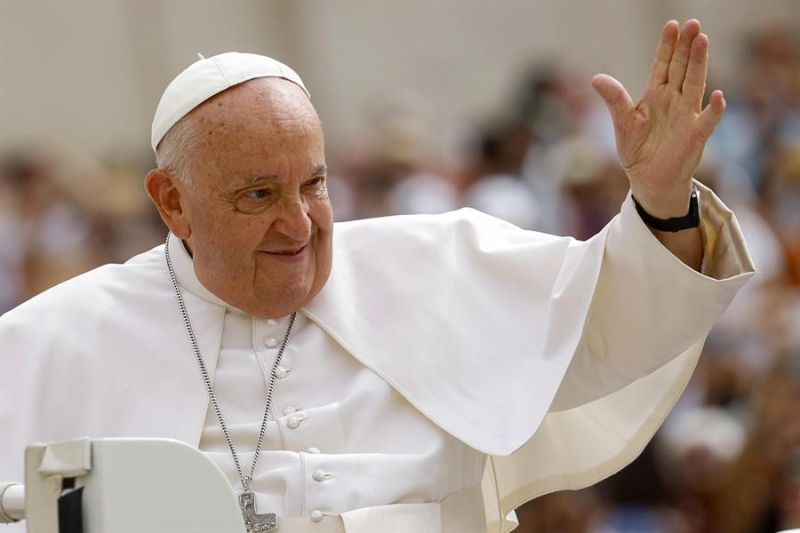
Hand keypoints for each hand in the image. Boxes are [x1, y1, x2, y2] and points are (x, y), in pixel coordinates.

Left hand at [592, 19, 724, 217]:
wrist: (649, 180)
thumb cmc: (637, 151)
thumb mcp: (622, 124)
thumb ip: (614, 100)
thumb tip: (596, 78)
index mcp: (655, 95)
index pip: (663, 64)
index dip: (668, 46)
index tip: (672, 25)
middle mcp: (674, 100)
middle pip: (682, 68)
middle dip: (687, 46)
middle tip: (694, 24)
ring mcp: (687, 115)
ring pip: (695, 84)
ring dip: (700, 64)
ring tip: (703, 41)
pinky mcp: (695, 134)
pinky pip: (707, 120)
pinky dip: (714, 109)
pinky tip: (718, 96)